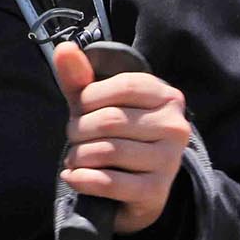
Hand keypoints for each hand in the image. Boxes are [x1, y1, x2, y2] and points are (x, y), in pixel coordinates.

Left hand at [53, 41, 189, 234]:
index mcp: (166, 96)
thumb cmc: (113, 133)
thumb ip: (79, 76)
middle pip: (110, 120)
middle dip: (78, 129)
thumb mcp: (94, 101)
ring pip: (108, 151)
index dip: (89, 98)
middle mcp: (175, 127)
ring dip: (78, 156)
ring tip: (76, 158)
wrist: (133, 186)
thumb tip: (64, 48)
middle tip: (74, 137)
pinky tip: (74, 177)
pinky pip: (109, 182)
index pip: (121, 87)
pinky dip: (82, 179)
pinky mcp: (156, 191)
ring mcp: (170, 161)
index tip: (81, 109)